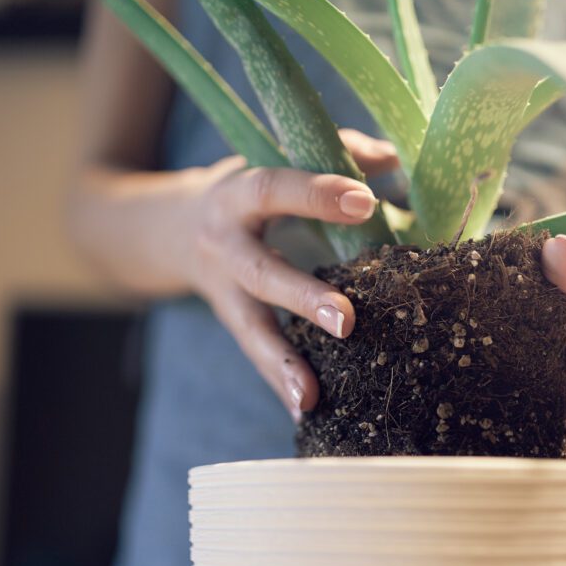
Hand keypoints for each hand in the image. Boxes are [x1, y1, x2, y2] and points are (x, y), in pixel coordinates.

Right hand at [184, 129, 399, 419]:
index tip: (364, 202)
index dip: (315, 195)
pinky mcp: (230, 322)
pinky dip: (280, 386)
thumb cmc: (246, 192)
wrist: (171, 229)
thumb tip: (395, 158)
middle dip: (300, 297)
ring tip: (310, 396)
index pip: (273, 190)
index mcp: (237, 195)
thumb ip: (333, 151)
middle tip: (345, 320)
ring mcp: (223, 290)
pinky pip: (255, 357)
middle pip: (260, 273)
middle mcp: (224, 245)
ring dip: (281, 364)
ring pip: (251, 329)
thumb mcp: (274, 161)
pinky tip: (306, 413)